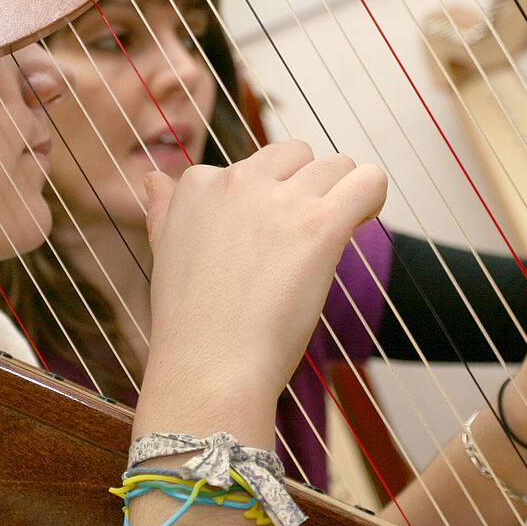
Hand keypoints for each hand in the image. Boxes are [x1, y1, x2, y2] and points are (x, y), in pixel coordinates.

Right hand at [136, 140, 386, 438]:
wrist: (209, 370)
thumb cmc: (192, 323)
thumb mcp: (164, 252)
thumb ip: (165, 209)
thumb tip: (153, 178)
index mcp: (198, 183)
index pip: (254, 164)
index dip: (268, 199)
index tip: (265, 240)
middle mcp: (238, 180)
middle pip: (297, 154)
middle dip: (306, 186)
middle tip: (303, 235)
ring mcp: (280, 200)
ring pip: (336, 164)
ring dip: (340, 194)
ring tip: (331, 235)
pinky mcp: (320, 223)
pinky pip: (368, 180)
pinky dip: (373, 192)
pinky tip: (363, 217)